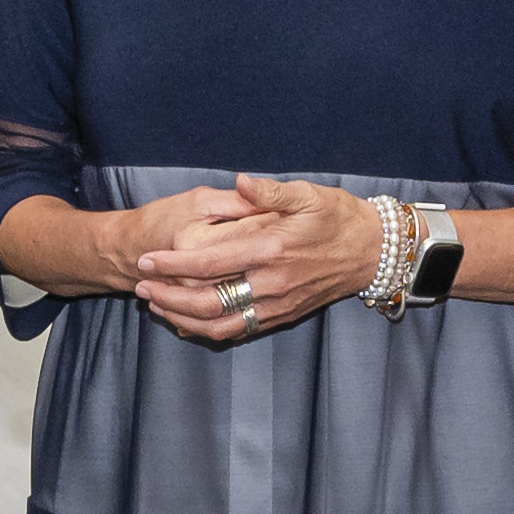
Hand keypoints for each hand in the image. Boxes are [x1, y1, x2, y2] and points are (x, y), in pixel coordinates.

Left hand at [134, 176, 382, 345]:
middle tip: (141, 285)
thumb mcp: (309, 194)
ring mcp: (276, 305)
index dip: (173, 265)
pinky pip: (237, 332)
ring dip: (182, 318)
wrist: (372, 253)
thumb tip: (241, 182)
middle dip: (168, 295)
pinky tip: (186, 322)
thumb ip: (270, 191)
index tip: (147, 260)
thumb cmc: (339, 218)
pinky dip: (207, 331)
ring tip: (156, 306)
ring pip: (219, 324)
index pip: (210, 263)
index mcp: (272, 249)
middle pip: (207, 301)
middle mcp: (271, 283)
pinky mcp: (281, 317)